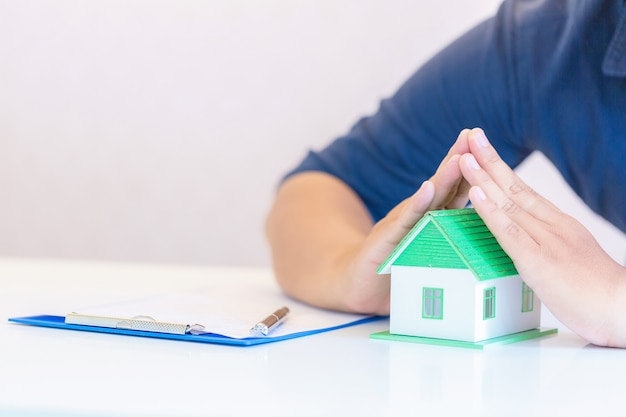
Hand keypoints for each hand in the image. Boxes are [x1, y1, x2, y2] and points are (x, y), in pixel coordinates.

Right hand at [344, 129, 472, 313]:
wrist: (357, 283)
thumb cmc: (397, 267)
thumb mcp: (427, 248)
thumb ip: (449, 234)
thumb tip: (484, 228)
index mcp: (432, 217)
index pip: (456, 189)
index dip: (472, 168)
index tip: (487, 144)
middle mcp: (418, 214)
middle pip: (443, 185)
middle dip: (459, 159)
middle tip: (473, 135)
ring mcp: (402, 224)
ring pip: (428, 199)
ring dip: (444, 177)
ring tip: (459, 158)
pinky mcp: (388, 239)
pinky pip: (406, 221)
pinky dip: (417, 204)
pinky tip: (427, 189)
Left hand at [460, 128, 625, 346]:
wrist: (622, 307)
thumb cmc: (594, 291)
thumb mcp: (568, 259)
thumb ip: (545, 245)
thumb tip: (523, 243)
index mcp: (559, 224)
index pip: (524, 190)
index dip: (502, 170)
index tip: (485, 151)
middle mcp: (552, 225)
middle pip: (514, 188)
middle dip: (490, 161)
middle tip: (471, 136)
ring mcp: (545, 241)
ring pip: (508, 203)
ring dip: (483, 178)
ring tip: (464, 157)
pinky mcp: (538, 261)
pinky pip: (509, 231)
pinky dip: (490, 210)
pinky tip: (475, 193)